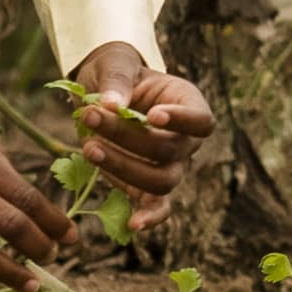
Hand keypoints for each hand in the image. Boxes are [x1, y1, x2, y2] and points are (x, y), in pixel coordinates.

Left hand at [72, 41, 215, 229]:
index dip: (182, 122)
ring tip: (89, 148)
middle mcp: (186, 140)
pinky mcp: (149, 187)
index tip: (152, 116)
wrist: (104, 93)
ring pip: (160, 181)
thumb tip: (110, 104)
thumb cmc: (116, 74)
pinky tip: (132, 225)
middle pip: (170, 152)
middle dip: (128, 137)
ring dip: (123, 168)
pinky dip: (148, 218)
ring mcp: (171, 166)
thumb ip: (115, 81)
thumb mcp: (115, 65)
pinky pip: (158, 208)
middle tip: (90, 116)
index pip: (202, 121)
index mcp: (188, 104)